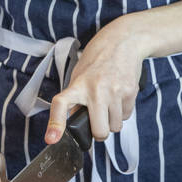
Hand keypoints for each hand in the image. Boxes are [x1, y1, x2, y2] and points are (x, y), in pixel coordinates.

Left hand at [45, 18, 145, 143]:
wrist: (123, 42)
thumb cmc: (98, 59)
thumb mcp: (80, 75)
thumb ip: (76, 99)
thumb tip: (75, 122)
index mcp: (78, 85)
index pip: (61, 105)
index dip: (56, 124)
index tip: (52, 139)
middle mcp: (96, 90)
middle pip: (100, 131)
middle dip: (100, 132)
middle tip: (98, 122)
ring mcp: (115, 92)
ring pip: (115, 127)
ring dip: (113, 121)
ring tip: (110, 104)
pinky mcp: (130, 92)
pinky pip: (126, 116)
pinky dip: (123, 112)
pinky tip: (119, 98)